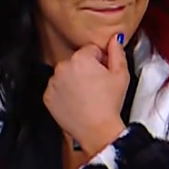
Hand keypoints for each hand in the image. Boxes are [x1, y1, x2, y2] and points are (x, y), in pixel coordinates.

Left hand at [45, 36, 130, 158]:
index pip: (91, 50)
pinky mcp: (47, 96)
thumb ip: (117, 52)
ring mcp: (52, 82)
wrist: (97, 130)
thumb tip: (114, 38)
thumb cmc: (110, 104)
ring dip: (73, 80)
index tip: (104, 74)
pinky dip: (64, 94)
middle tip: (96, 87)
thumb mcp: (121, 75)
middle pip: (76, 61)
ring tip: (86, 96)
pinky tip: (76, 102)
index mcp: (81, 58)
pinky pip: (56, 89)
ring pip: (65, 75)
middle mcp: (62, 67)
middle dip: (85, 69)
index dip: (101, 61)